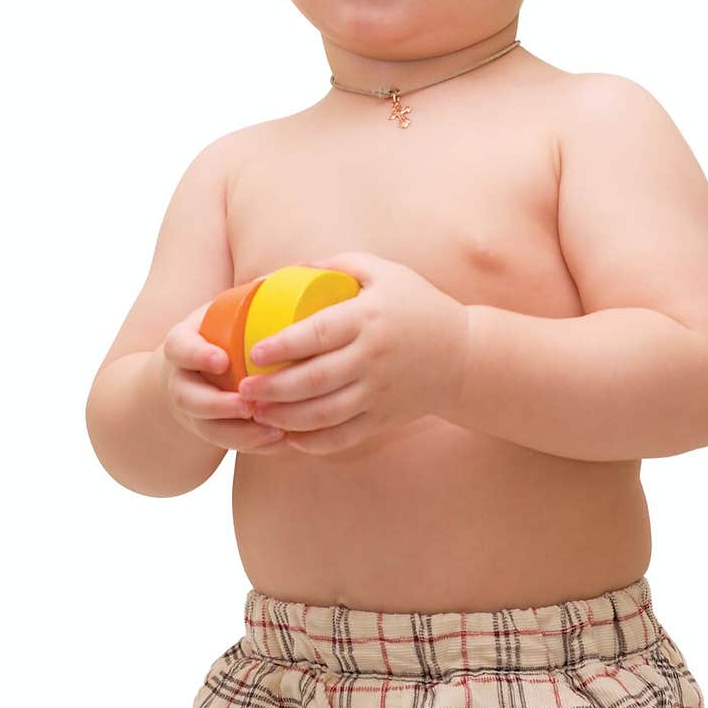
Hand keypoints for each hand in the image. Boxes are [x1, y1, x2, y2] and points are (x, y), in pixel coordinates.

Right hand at [157, 301, 289, 453]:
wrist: (185, 373)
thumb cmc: (216, 333)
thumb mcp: (221, 310)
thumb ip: (252, 294)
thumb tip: (302, 267)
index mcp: (182, 344)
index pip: (180, 348)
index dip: (197, 355)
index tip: (221, 360)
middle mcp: (181, 380)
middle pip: (190, 399)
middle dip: (220, 406)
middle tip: (251, 404)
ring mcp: (193, 411)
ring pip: (209, 429)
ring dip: (242, 434)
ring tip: (275, 430)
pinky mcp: (209, 431)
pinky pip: (227, 445)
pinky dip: (253, 446)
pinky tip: (281, 441)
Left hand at [237, 252, 469, 455]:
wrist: (464, 354)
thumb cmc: (417, 305)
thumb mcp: (384, 272)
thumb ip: (337, 265)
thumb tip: (287, 269)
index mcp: (369, 319)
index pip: (318, 334)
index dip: (281, 345)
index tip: (253, 352)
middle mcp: (374, 358)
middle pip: (315, 381)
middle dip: (273, 389)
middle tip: (243, 389)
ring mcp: (380, 392)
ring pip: (325, 414)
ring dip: (286, 418)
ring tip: (258, 413)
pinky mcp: (385, 418)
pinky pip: (344, 437)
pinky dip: (313, 442)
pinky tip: (289, 436)